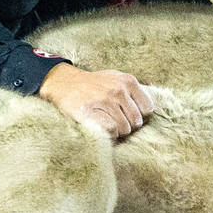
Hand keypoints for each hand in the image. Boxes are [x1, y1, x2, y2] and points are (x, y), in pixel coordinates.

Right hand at [38, 63, 153, 137]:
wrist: (64, 82)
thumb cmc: (93, 84)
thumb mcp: (116, 78)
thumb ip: (133, 91)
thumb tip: (148, 112)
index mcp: (128, 81)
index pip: (147, 109)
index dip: (137, 115)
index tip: (127, 115)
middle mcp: (118, 90)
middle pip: (136, 122)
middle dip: (126, 124)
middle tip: (112, 119)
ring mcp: (105, 100)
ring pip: (124, 129)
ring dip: (116, 131)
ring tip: (105, 122)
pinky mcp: (91, 111)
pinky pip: (111, 131)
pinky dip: (107, 134)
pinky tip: (100, 127)